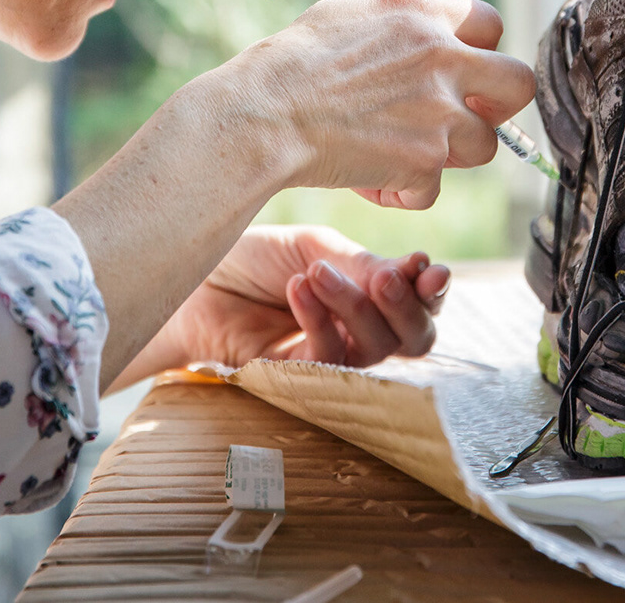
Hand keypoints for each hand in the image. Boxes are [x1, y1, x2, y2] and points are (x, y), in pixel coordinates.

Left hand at [121, 226, 450, 384]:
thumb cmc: (251, 260)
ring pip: (375, 349)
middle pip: (416, 339)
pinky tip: (299, 287)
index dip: (434, 290)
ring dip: (355, 305)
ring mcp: (332, 355)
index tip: (431, 269)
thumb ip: (363, 264)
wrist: (190, 281)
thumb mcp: (314, 248)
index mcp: (371, 292)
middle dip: (407, 307)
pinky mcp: (299, 378)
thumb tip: (417, 271)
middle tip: (388, 275)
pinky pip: (328, 358)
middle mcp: (360, 328)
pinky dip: (319, 319)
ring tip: (318, 271)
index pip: (421, 300)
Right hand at [218, 0, 536, 209]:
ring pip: (484, 145)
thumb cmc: (298, 59)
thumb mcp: (351, 6)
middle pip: (518, 84)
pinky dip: (403, 191)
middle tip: (464, 115)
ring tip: (401, 149)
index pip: (490, 24)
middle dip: (499, 106)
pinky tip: (369, 177)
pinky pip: (433, 189)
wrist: (265, 113)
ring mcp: (438, 112)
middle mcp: (441, 58)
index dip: (478, 52)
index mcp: (423, 14)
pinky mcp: (423, 161)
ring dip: (447, 155)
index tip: (455, 72)